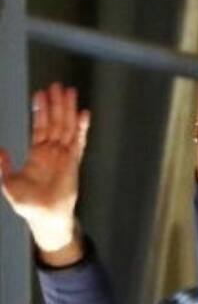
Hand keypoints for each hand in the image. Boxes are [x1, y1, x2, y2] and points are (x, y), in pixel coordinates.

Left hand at [0, 84, 89, 262]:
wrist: (45, 217)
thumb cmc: (28, 204)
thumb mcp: (8, 183)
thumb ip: (3, 166)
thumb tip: (1, 150)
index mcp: (38, 154)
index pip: (40, 127)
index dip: (40, 110)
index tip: (41, 94)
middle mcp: (52, 152)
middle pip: (55, 122)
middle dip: (56, 104)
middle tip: (58, 86)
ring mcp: (64, 157)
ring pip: (66, 127)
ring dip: (68, 110)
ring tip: (69, 93)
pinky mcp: (73, 163)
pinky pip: (78, 142)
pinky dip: (81, 129)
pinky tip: (84, 115)